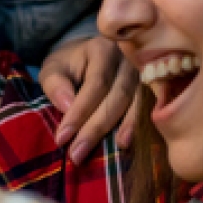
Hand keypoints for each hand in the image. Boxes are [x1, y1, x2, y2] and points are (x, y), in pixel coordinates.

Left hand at [40, 37, 138, 163]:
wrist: (89, 56)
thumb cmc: (70, 65)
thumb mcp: (53, 68)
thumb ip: (55, 83)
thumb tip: (67, 106)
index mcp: (102, 49)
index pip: (95, 84)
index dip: (79, 112)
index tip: (62, 138)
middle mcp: (127, 59)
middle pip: (117, 95)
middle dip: (96, 127)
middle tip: (77, 153)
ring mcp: (142, 73)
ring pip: (134, 102)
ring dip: (121, 128)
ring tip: (111, 150)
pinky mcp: (149, 87)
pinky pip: (145, 107)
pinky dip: (136, 125)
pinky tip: (127, 142)